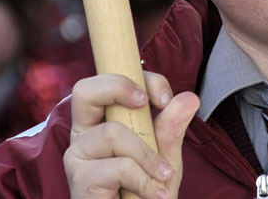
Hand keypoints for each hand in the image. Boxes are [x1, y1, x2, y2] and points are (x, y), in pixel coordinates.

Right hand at [63, 72, 198, 198]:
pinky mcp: (80, 182)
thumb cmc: (147, 191)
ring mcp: (77, 157)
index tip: (165, 99)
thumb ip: (172, 126)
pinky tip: (153, 194)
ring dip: (147, 156)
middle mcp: (84, 135)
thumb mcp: (165, 155)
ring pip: (112, 133)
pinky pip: (119, 167)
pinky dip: (144, 180)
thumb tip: (190, 96)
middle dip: (119, 87)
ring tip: (161, 178)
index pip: (110, 80)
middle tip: (148, 104)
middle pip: (84, 90)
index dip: (141, 79)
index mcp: (100, 122)